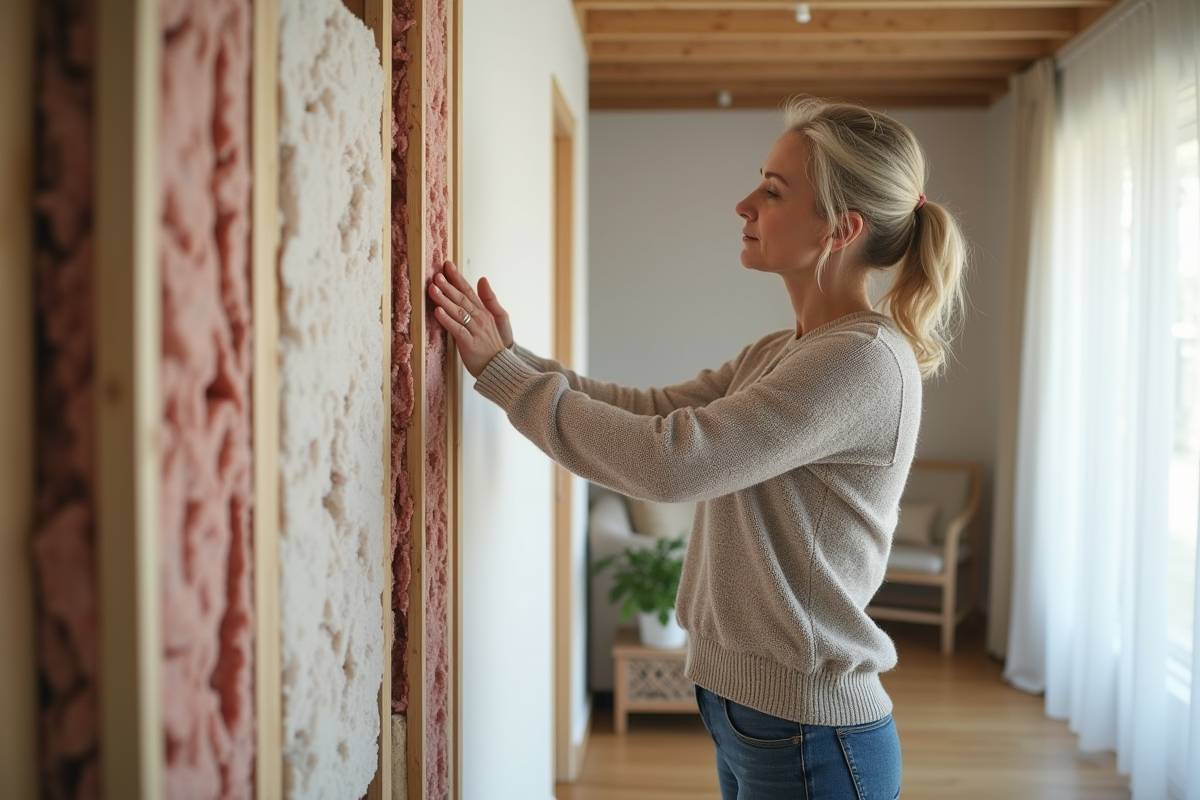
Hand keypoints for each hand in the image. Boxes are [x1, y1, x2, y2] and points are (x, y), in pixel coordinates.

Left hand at [428, 260, 513, 377]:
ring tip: (433, 289)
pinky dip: (447, 320)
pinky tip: (437, 311)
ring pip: (458, 312)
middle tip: (436, 275)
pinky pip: (457, 329)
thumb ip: (487, 299)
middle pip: (462, 299)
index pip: (469, 291)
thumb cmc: (491, 346)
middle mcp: (480, 319)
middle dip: (448, 286)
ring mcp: (475, 331)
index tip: (447, 265)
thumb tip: (482, 279)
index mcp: (483, 312)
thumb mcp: (494, 319)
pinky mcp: (469, 343)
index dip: (457, 278)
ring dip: (444, 299)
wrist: (499, 368)